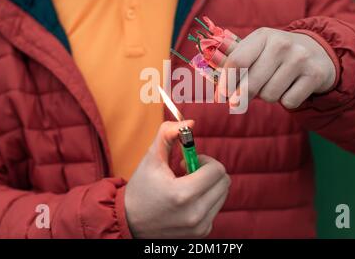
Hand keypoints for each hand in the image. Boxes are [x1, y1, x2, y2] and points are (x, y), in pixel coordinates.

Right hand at [125, 121, 230, 238]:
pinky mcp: (201, 233)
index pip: (216, 170)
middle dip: (209, 171)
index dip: (204, 160)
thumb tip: (190, 123)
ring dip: (209, 185)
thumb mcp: (151, 158)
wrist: (130, 222)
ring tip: (186, 186)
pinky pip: (216, 208)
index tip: (186, 162)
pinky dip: (206, 199)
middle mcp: (195, 213)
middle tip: (188, 172)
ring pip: (222, 195)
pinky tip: (186, 200)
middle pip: (224, 182)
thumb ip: (168, 134)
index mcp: (183, 194)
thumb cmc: (141, 188)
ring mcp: (199, 226)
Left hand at [217, 28, 335, 108]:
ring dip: (268, 96)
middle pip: (251, 84)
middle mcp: (282, 44)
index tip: (221, 95)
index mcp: (262, 35)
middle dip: (244, 95)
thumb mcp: (257, 48)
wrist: (319, 52)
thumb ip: (233, 57)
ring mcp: (300, 58)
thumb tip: (207, 67)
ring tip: (275, 84)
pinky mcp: (315, 75)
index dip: (225, 82)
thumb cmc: (277, 54)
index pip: (236, 61)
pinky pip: (289, 102)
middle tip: (242, 98)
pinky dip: (287, 100)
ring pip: (269, 95)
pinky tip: (291, 88)